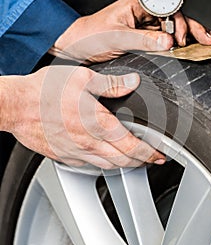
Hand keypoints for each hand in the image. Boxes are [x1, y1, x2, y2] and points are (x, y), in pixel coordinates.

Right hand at [1, 66, 165, 168]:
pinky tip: (105, 157)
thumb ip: (111, 83)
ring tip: (133, 160)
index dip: (150, 153)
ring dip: (124, 164)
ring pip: (108, 166)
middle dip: (142, 162)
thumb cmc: (45, 92)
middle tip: (152, 159)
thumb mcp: (83, 78)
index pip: (133, 146)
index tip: (160, 154)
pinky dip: (103, 164)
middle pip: (123, 161)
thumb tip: (132, 82)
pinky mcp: (64, 156)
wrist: (17, 106)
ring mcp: (76, 153)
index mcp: (98, 124)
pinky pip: (89, 165)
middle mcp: (89, 143)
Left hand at [50, 0, 210, 60]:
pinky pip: (162, 38)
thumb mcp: (118, 38)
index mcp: (138, 2)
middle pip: (174, 17)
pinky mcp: (142, 35)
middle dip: (192, 28)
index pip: (168, 9)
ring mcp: (144, 23)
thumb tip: (168, 43)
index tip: (182, 39)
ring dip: (188, 35)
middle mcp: (144, 10)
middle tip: (207, 38)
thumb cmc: (91, 35)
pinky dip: (175, 44)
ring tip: (203, 42)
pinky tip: (185, 48)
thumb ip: (144, 41)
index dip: (180, 23)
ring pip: (171, 28)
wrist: (77, 46)